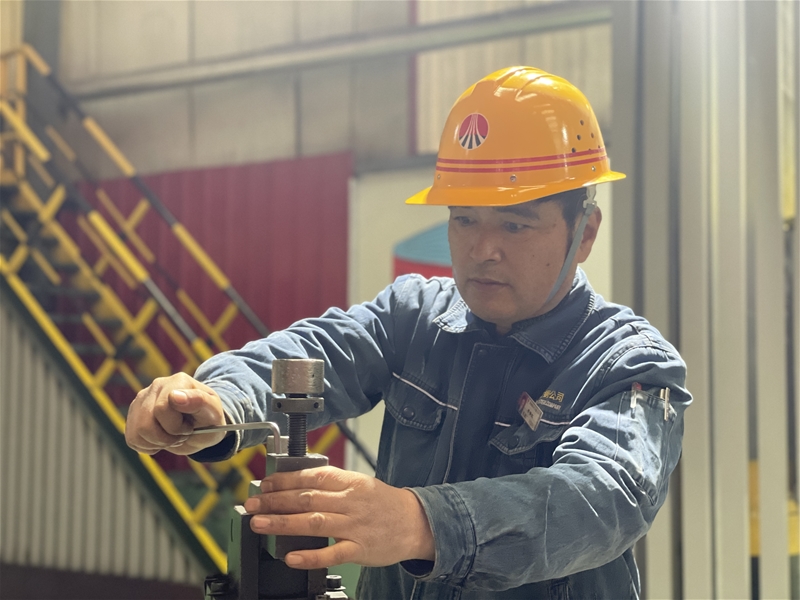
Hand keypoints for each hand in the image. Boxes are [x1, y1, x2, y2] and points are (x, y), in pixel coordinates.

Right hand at [125, 372, 226, 454]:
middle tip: (182, 434)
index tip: (189, 427)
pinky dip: (148, 446)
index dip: (176, 427)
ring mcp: (142, 399)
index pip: (162, 408)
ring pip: (137, 433)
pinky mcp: (134, 414)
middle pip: (146, 424)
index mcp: (178, 381)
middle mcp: (157, 386)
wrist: (203, 426)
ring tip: (172, 436)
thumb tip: (175, 396)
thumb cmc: (209, 418)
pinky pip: (132, 439)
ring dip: (158, 443)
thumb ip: (199, 401)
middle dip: (167, 438)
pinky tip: (161, 439)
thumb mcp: (213, 412)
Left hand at [244, 466, 434, 568]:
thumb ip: (331, 484)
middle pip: (308, 499)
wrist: (416, 523)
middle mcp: (351, 502)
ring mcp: (355, 526)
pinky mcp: (360, 550)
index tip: (264, 484)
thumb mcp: (360, 484)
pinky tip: (291, 557)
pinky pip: (332, 553)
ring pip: (314, 523)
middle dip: (276, 501)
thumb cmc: (384, 504)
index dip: (285, 480)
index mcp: (350, 483)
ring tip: (260, 524)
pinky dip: (310, 556)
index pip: (312, 477)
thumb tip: (296, 483)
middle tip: (253, 504)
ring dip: (284, 523)